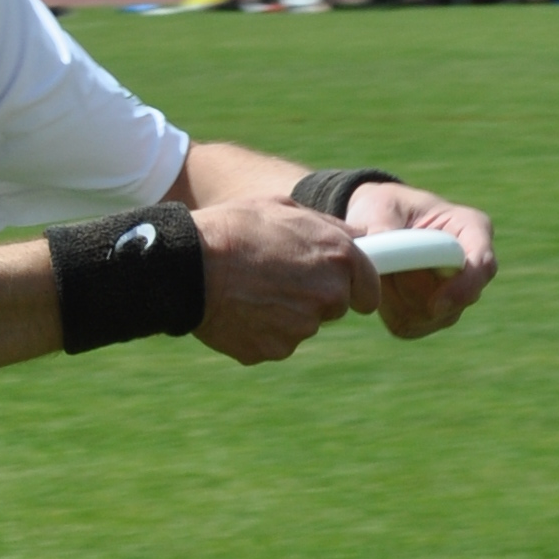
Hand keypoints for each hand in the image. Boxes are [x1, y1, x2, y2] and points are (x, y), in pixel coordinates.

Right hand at [190, 197, 364, 365]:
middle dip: (313, 295)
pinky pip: (274, 342)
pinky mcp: (274, 349)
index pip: (369, 289)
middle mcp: (328, 295)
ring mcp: (301, 327)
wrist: (189, 266)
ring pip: (301, 325)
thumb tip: (359, 236)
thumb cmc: (234, 228)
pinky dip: (260, 330)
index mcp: (339, 257)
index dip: (357, 288)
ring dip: (284, 313)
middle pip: (333, 307)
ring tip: (249, 289)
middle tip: (276, 276)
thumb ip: (330, 226)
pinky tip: (238, 309)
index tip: (346, 289)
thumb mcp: (285, 209)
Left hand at [344, 178, 494, 338]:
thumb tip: (381, 250)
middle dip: (413, 291)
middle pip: (455, 301)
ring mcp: (454, 295)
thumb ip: (382, 226)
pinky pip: (408, 326)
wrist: (374, 224)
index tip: (434, 304)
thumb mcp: (380, 206)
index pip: (483, 266)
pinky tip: (381, 286)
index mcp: (471, 228)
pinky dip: (387, 310)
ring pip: (429, 318)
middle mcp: (471, 266)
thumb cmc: (385, 207)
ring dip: (396, 299)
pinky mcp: (430, 316)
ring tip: (382, 267)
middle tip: (384, 262)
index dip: (463, 288)